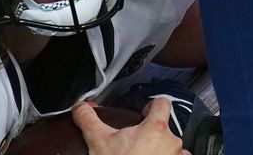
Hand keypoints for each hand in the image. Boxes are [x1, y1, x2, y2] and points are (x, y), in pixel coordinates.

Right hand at [73, 99, 190, 154]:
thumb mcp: (97, 140)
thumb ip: (88, 118)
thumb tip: (81, 108)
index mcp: (155, 128)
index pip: (162, 103)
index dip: (151, 104)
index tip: (142, 113)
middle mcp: (172, 142)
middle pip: (164, 127)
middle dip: (150, 133)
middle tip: (134, 141)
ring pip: (171, 147)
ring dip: (161, 149)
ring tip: (143, 154)